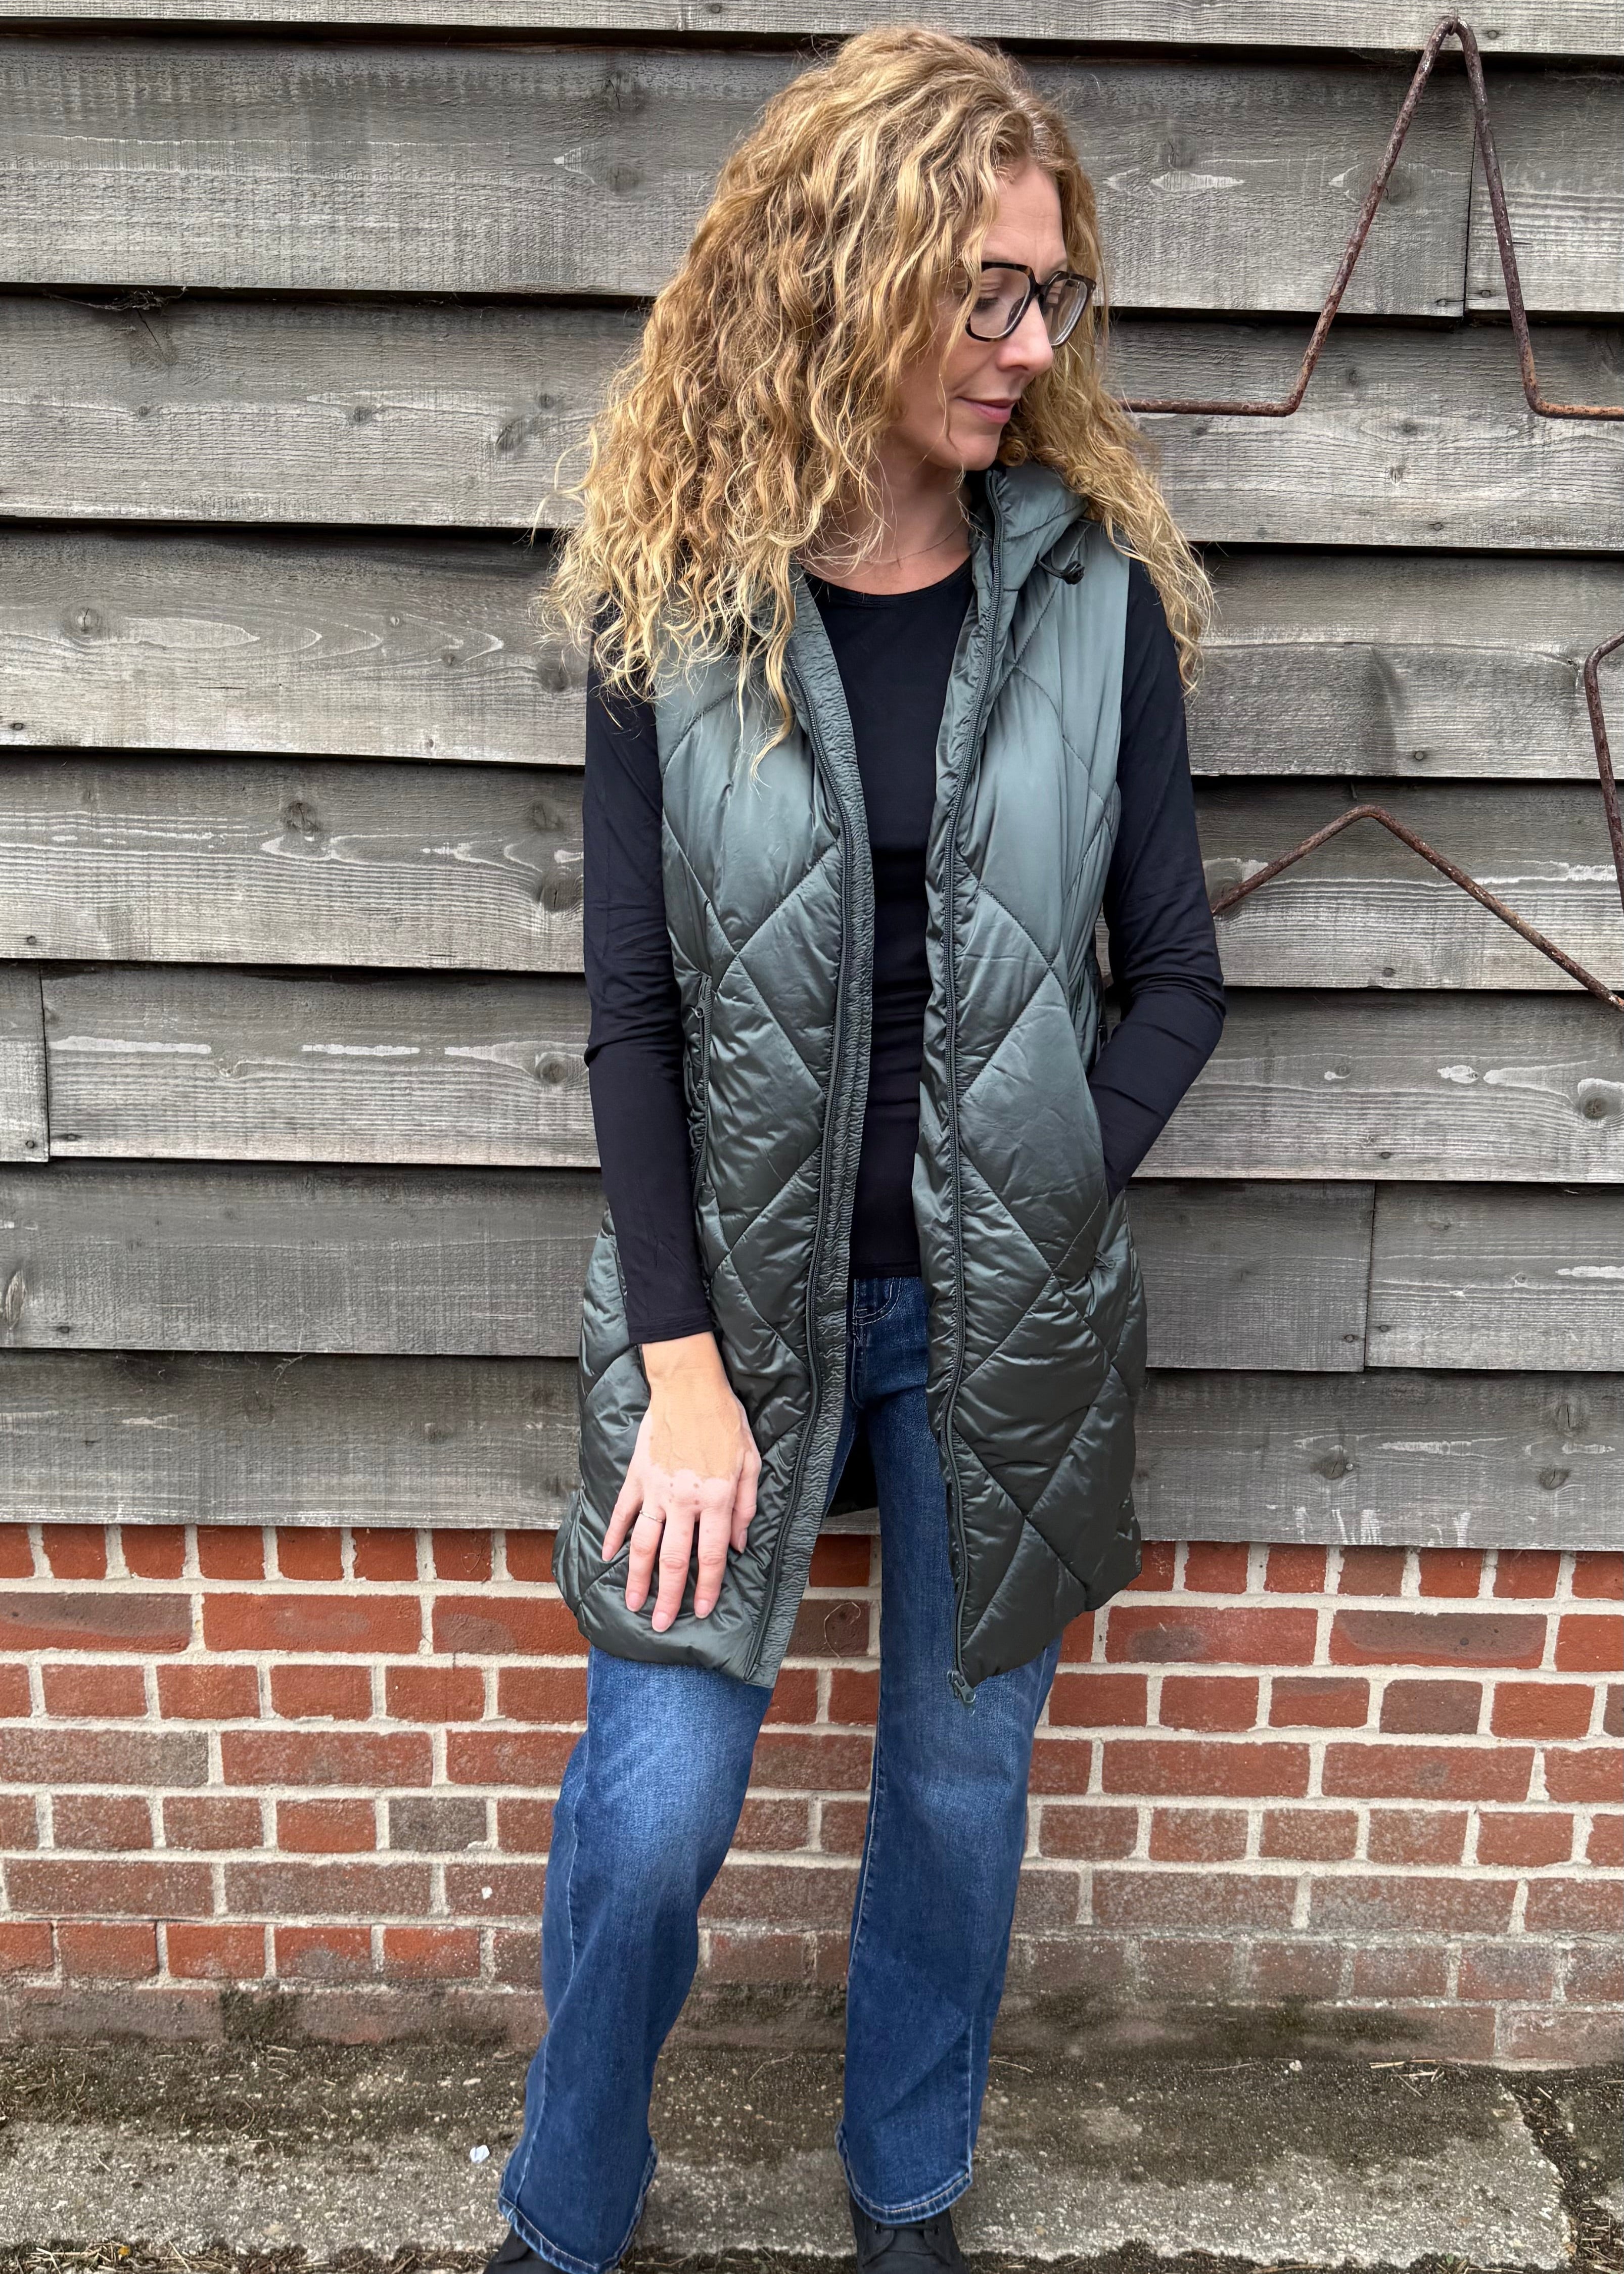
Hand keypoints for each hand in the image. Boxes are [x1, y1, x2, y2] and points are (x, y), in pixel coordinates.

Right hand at [601, 1332, 760, 1630]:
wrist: (689, 1385)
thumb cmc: (725, 1420)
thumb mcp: (750, 1463)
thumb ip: (744, 1507)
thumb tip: (737, 1545)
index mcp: (715, 1499)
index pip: (711, 1556)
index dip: (708, 1587)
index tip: (703, 1610)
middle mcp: (683, 1501)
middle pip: (673, 1559)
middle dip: (668, 1596)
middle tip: (660, 1624)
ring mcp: (655, 1490)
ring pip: (642, 1543)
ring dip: (636, 1577)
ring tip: (632, 1603)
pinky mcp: (637, 1476)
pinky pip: (623, 1512)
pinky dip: (613, 1535)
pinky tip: (608, 1556)